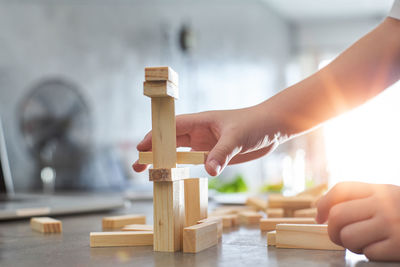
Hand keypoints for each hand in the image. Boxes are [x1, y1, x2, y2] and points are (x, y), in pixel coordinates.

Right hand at [132, 105, 278, 175]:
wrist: (273, 127)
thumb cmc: (255, 123)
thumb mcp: (237, 137)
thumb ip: (222, 153)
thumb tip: (208, 170)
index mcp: (201, 121)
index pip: (172, 127)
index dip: (155, 136)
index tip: (140, 147)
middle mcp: (200, 133)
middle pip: (170, 141)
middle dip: (154, 151)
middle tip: (138, 165)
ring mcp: (207, 144)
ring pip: (180, 152)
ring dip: (166, 161)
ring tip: (151, 172)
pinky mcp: (216, 154)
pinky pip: (195, 162)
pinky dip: (183, 168)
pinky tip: (174, 175)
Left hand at [316, 182, 399, 260]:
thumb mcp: (386, 196)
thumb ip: (360, 199)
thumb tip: (325, 212)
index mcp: (378, 190)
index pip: (341, 190)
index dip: (324, 204)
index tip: (320, 217)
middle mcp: (383, 204)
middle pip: (338, 216)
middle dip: (333, 231)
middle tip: (340, 237)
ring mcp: (391, 224)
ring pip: (348, 237)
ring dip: (351, 245)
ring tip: (364, 243)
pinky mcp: (399, 245)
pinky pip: (368, 253)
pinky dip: (370, 254)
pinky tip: (382, 248)